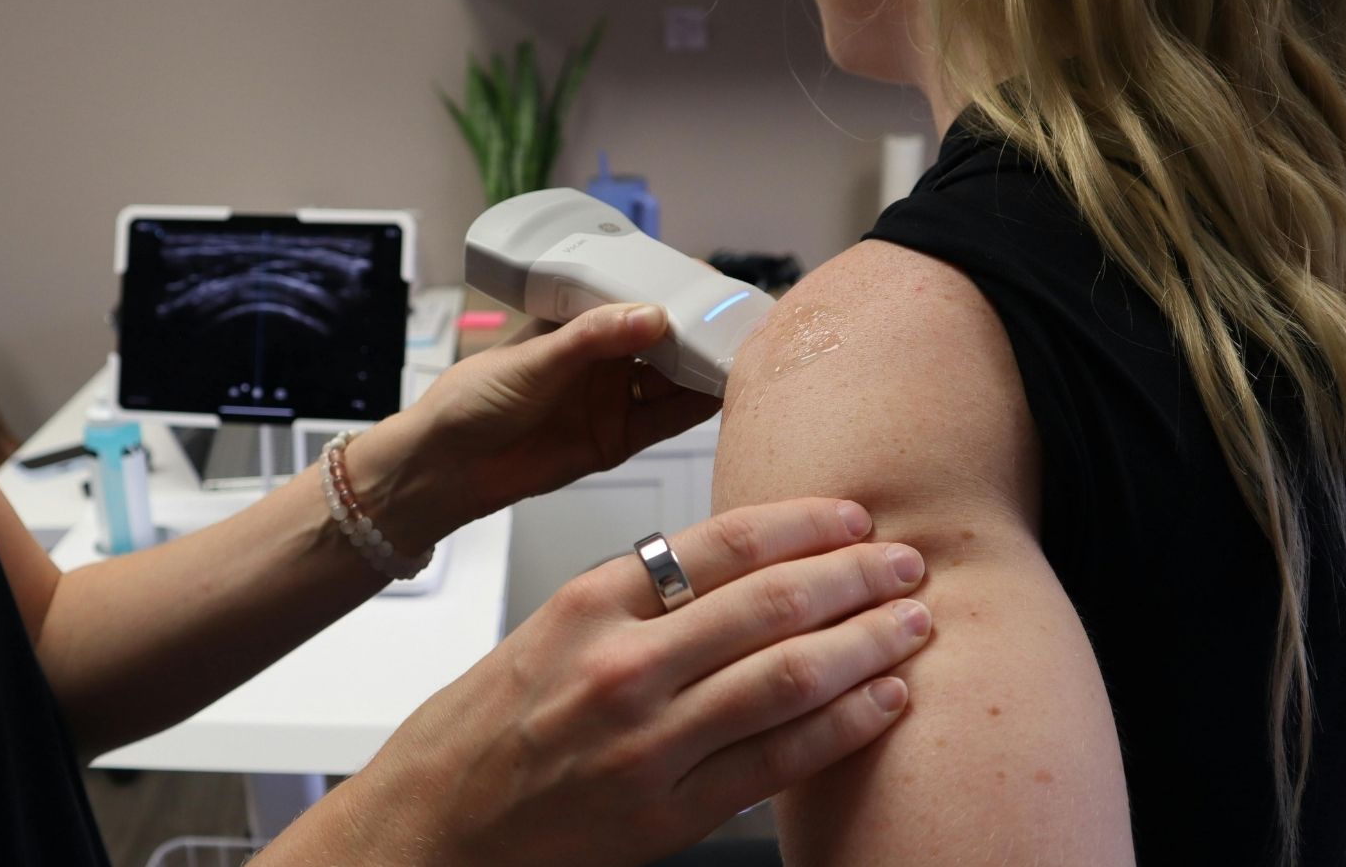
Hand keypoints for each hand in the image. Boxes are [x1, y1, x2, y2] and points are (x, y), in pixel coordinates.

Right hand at [270, 499, 931, 865]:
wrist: (431, 828)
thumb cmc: (478, 732)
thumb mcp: (544, 634)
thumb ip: (632, 602)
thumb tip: (729, 570)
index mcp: (588, 606)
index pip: (722, 542)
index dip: (804, 525)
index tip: (851, 516)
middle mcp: (623, 667)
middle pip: (771, 604)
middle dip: (856, 577)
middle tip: (907, 561)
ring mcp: (651, 743)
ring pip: (789, 677)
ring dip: (867, 644)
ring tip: (914, 624)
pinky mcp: (671, 812)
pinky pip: (779, 760)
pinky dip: (843, 726)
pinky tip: (883, 702)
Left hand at [374, 303, 720, 530]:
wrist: (449, 466)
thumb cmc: (474, 398)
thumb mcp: (534, 360)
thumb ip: (593, 339)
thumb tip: (651, 316)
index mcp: (581, 322)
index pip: (639, 298)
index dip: (677, 293)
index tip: (714, 290)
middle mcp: (603, 356)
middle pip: (667, 339)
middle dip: (702, 332)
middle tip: (741, 326)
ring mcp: (614, 396)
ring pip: (674, 378)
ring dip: (705, 369)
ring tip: (742, 359)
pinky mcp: (619, 437)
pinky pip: (667, 419)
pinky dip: (696, 407)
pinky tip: (722, 393)